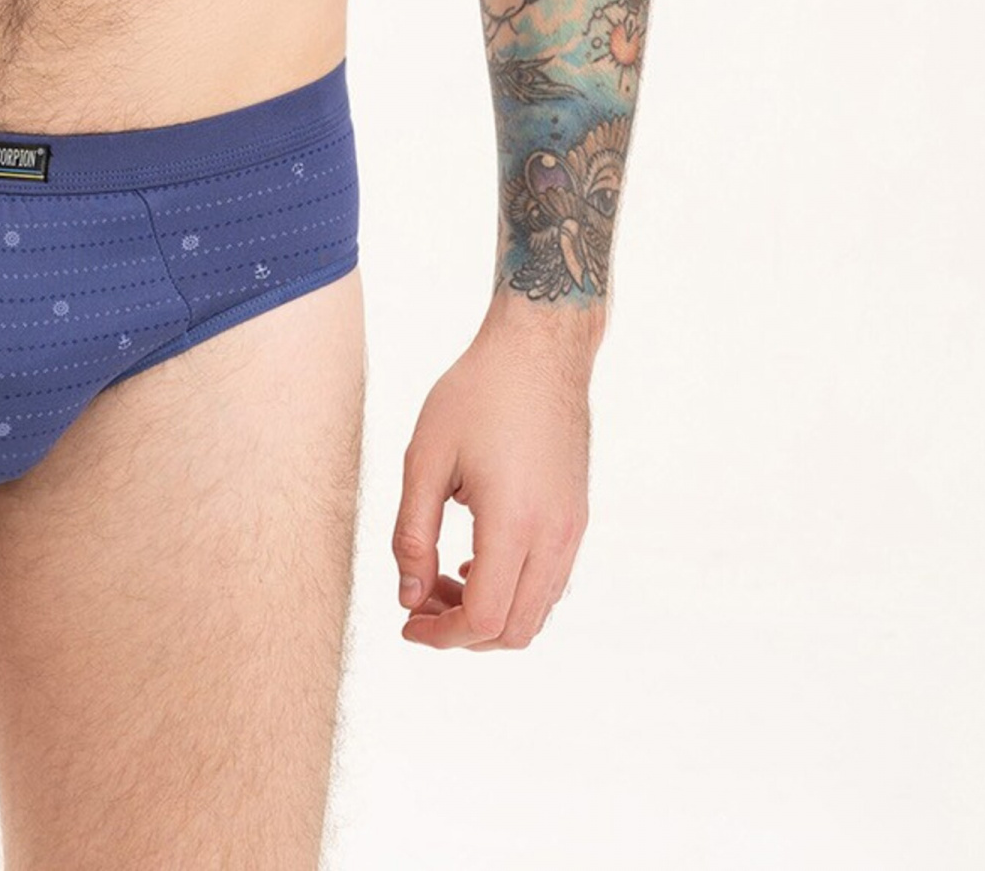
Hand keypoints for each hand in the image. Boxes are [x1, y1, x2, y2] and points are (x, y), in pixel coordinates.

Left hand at [389, 300, 596, 649]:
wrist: (539, 349)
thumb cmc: (477, 393)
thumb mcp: (426, 458)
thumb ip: (412, 534)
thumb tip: (408, 597)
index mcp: (515, 524)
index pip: (484, 619)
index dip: (441, 634)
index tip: (407, 622)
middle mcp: (554, 536)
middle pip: (514, 631)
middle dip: (462, 631)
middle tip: (420, 600)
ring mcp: (572, 529)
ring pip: (536, 612)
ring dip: (489, 613)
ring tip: (443, 576)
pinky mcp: (576, 518)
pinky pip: (549, 583)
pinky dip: (513, 590)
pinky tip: (476, 558)